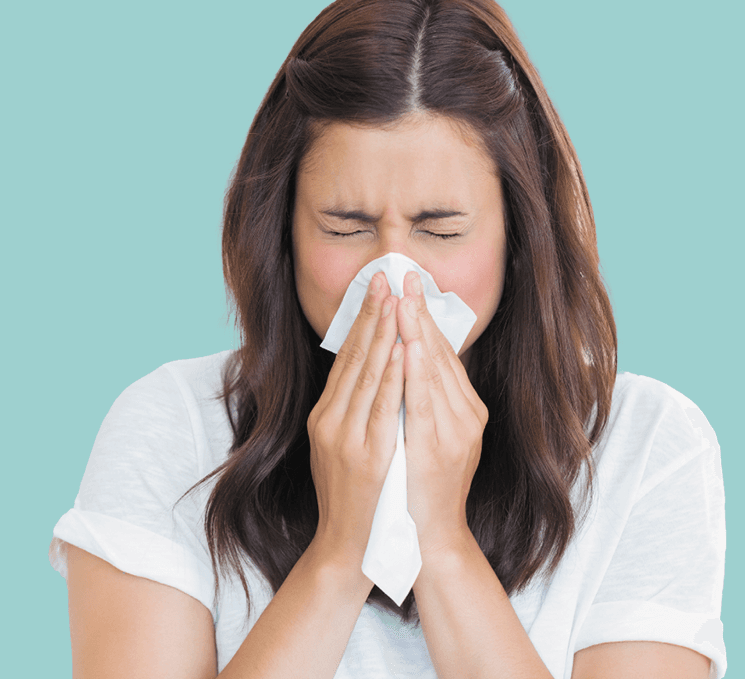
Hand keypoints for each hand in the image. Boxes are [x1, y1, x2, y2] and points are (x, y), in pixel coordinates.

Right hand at [307, 272, 405, 571]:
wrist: (349, 547)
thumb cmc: (354, 499)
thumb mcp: (342, 448)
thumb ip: (351, 412)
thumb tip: (369, 373)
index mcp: (325, 416)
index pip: (346, 359)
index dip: (361, 320)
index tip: (376, 288)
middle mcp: (330, 421)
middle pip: (354, 358)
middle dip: (372, 314)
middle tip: (385, 276)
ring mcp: (346, 437)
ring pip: (368, 375)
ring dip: (383, 334)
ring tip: (395, 298)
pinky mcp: (366, 454)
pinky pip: (383, 406)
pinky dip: (393, 374)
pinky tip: (403, 348)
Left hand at [397, 271, 487, 557]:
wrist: (427, 541)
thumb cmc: (421, 489)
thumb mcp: (430, 439)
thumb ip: (426, 402)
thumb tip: (409, 359)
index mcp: (463, 412)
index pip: (441, 355)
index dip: (424, 317)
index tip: (407, 285)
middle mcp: (465, 418)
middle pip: (439, 355)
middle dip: (419, 312)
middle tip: (404, 273)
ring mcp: (453, 433)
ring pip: (433, 371)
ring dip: (417, 330)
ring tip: (403, 295)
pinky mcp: (436, 449)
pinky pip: (423, 401)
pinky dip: (416, 370)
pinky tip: (407, 343)